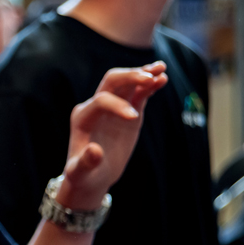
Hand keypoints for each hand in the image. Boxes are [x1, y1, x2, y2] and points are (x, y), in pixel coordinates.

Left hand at [60, 63, 167, 208]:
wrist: (91, 176)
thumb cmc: (83, 175)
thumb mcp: (80, 173)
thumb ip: (86, 163)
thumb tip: (95, 151)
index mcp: (82, 117)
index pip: (101, 100)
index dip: (117, 105)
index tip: (134, 118)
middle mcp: (95, 107)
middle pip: (112, 81)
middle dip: (130, 76)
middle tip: (148, 77)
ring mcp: (113, 107)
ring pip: (127, 83)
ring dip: (143, 74)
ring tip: (161, 68)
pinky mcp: (127, 111)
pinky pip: (139, 94)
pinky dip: (150, 86)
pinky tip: (162, 79)